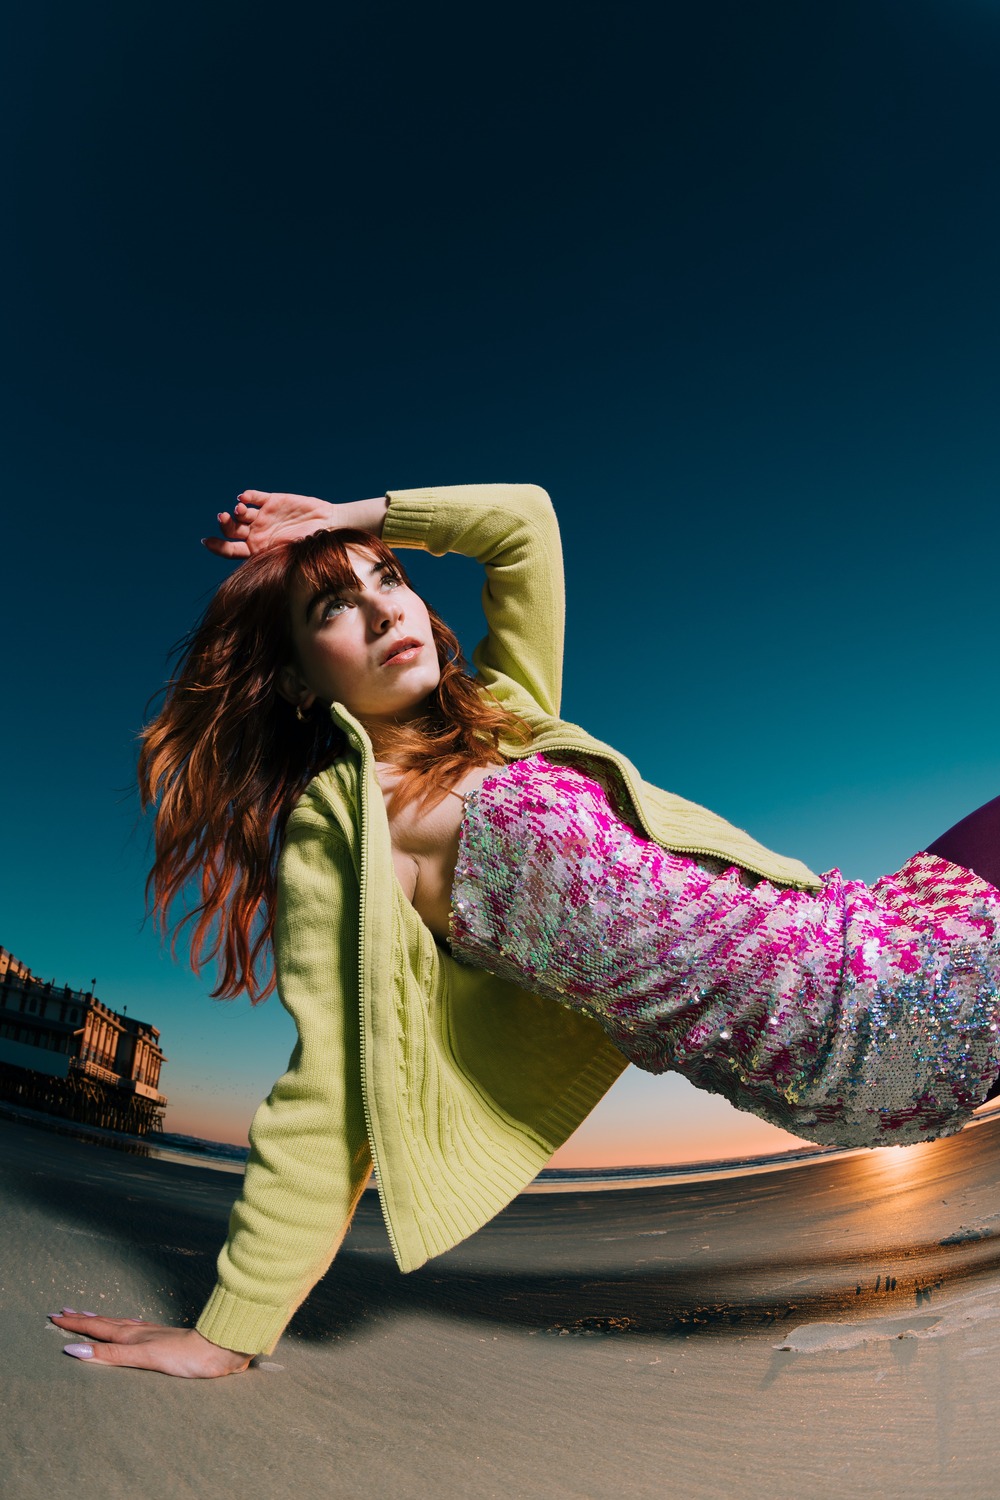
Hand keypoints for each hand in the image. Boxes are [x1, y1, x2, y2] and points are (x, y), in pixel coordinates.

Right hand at [49, 1310, 252, 1377]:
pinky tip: (127, 1326)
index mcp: (133, 1336)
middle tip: (63, 1312)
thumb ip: (112, 1353)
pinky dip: (121, 1326)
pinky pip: (134, 1329)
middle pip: (106, 1323)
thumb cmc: (185, 1357)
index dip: (76, 1325)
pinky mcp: (164, 1339)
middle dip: (83, 1319)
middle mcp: (141, 1331)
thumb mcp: (144, 1357)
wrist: (221, 1349)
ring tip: (87, 1314)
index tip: (55, 1316)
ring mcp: (153, 1333)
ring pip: (120, 1324)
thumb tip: (76, 1349)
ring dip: (101, 1320)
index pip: (98, 1328)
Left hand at [204, 490, 340, 559]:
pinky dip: (247, 496)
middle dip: (224, 524)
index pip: (231, 549)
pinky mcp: (272, 501)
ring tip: (239, 510)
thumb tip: (249, 574)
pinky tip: (243, 498)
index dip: (217, 546)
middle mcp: (256, 533)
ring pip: (240, 512)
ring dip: (236, 510)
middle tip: (223, 518)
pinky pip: (254, 497)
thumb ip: (268, 559)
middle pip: (232, 529)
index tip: (206, 541)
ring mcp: (263, 516)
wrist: (330, 527)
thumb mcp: (287, 558)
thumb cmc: (310, 548)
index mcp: (257, 550)